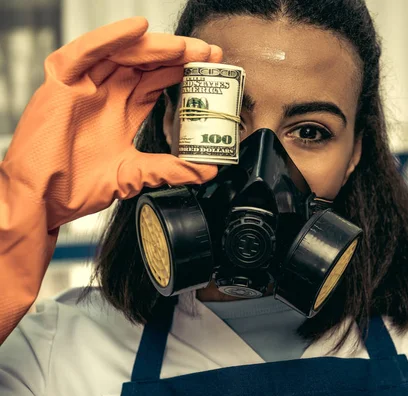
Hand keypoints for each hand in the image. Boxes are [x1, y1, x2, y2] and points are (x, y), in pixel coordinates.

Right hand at [0, 17, 220, 343]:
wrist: (43, 200)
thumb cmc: (78, 187)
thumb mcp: (134, 176)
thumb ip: (170, 170)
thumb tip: (208, 170)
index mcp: (123, 111)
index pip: (159, 81)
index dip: (185, 72)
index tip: (213, 68)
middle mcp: (107, 94)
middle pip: (147, 63)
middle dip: (179, 55)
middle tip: (209, 54)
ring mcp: (85, 85)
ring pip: (123, 54)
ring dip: (155, 47)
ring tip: (184, 48)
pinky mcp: (62, 82)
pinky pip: (87, 52)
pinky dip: (111, 38)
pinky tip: (138, 30)